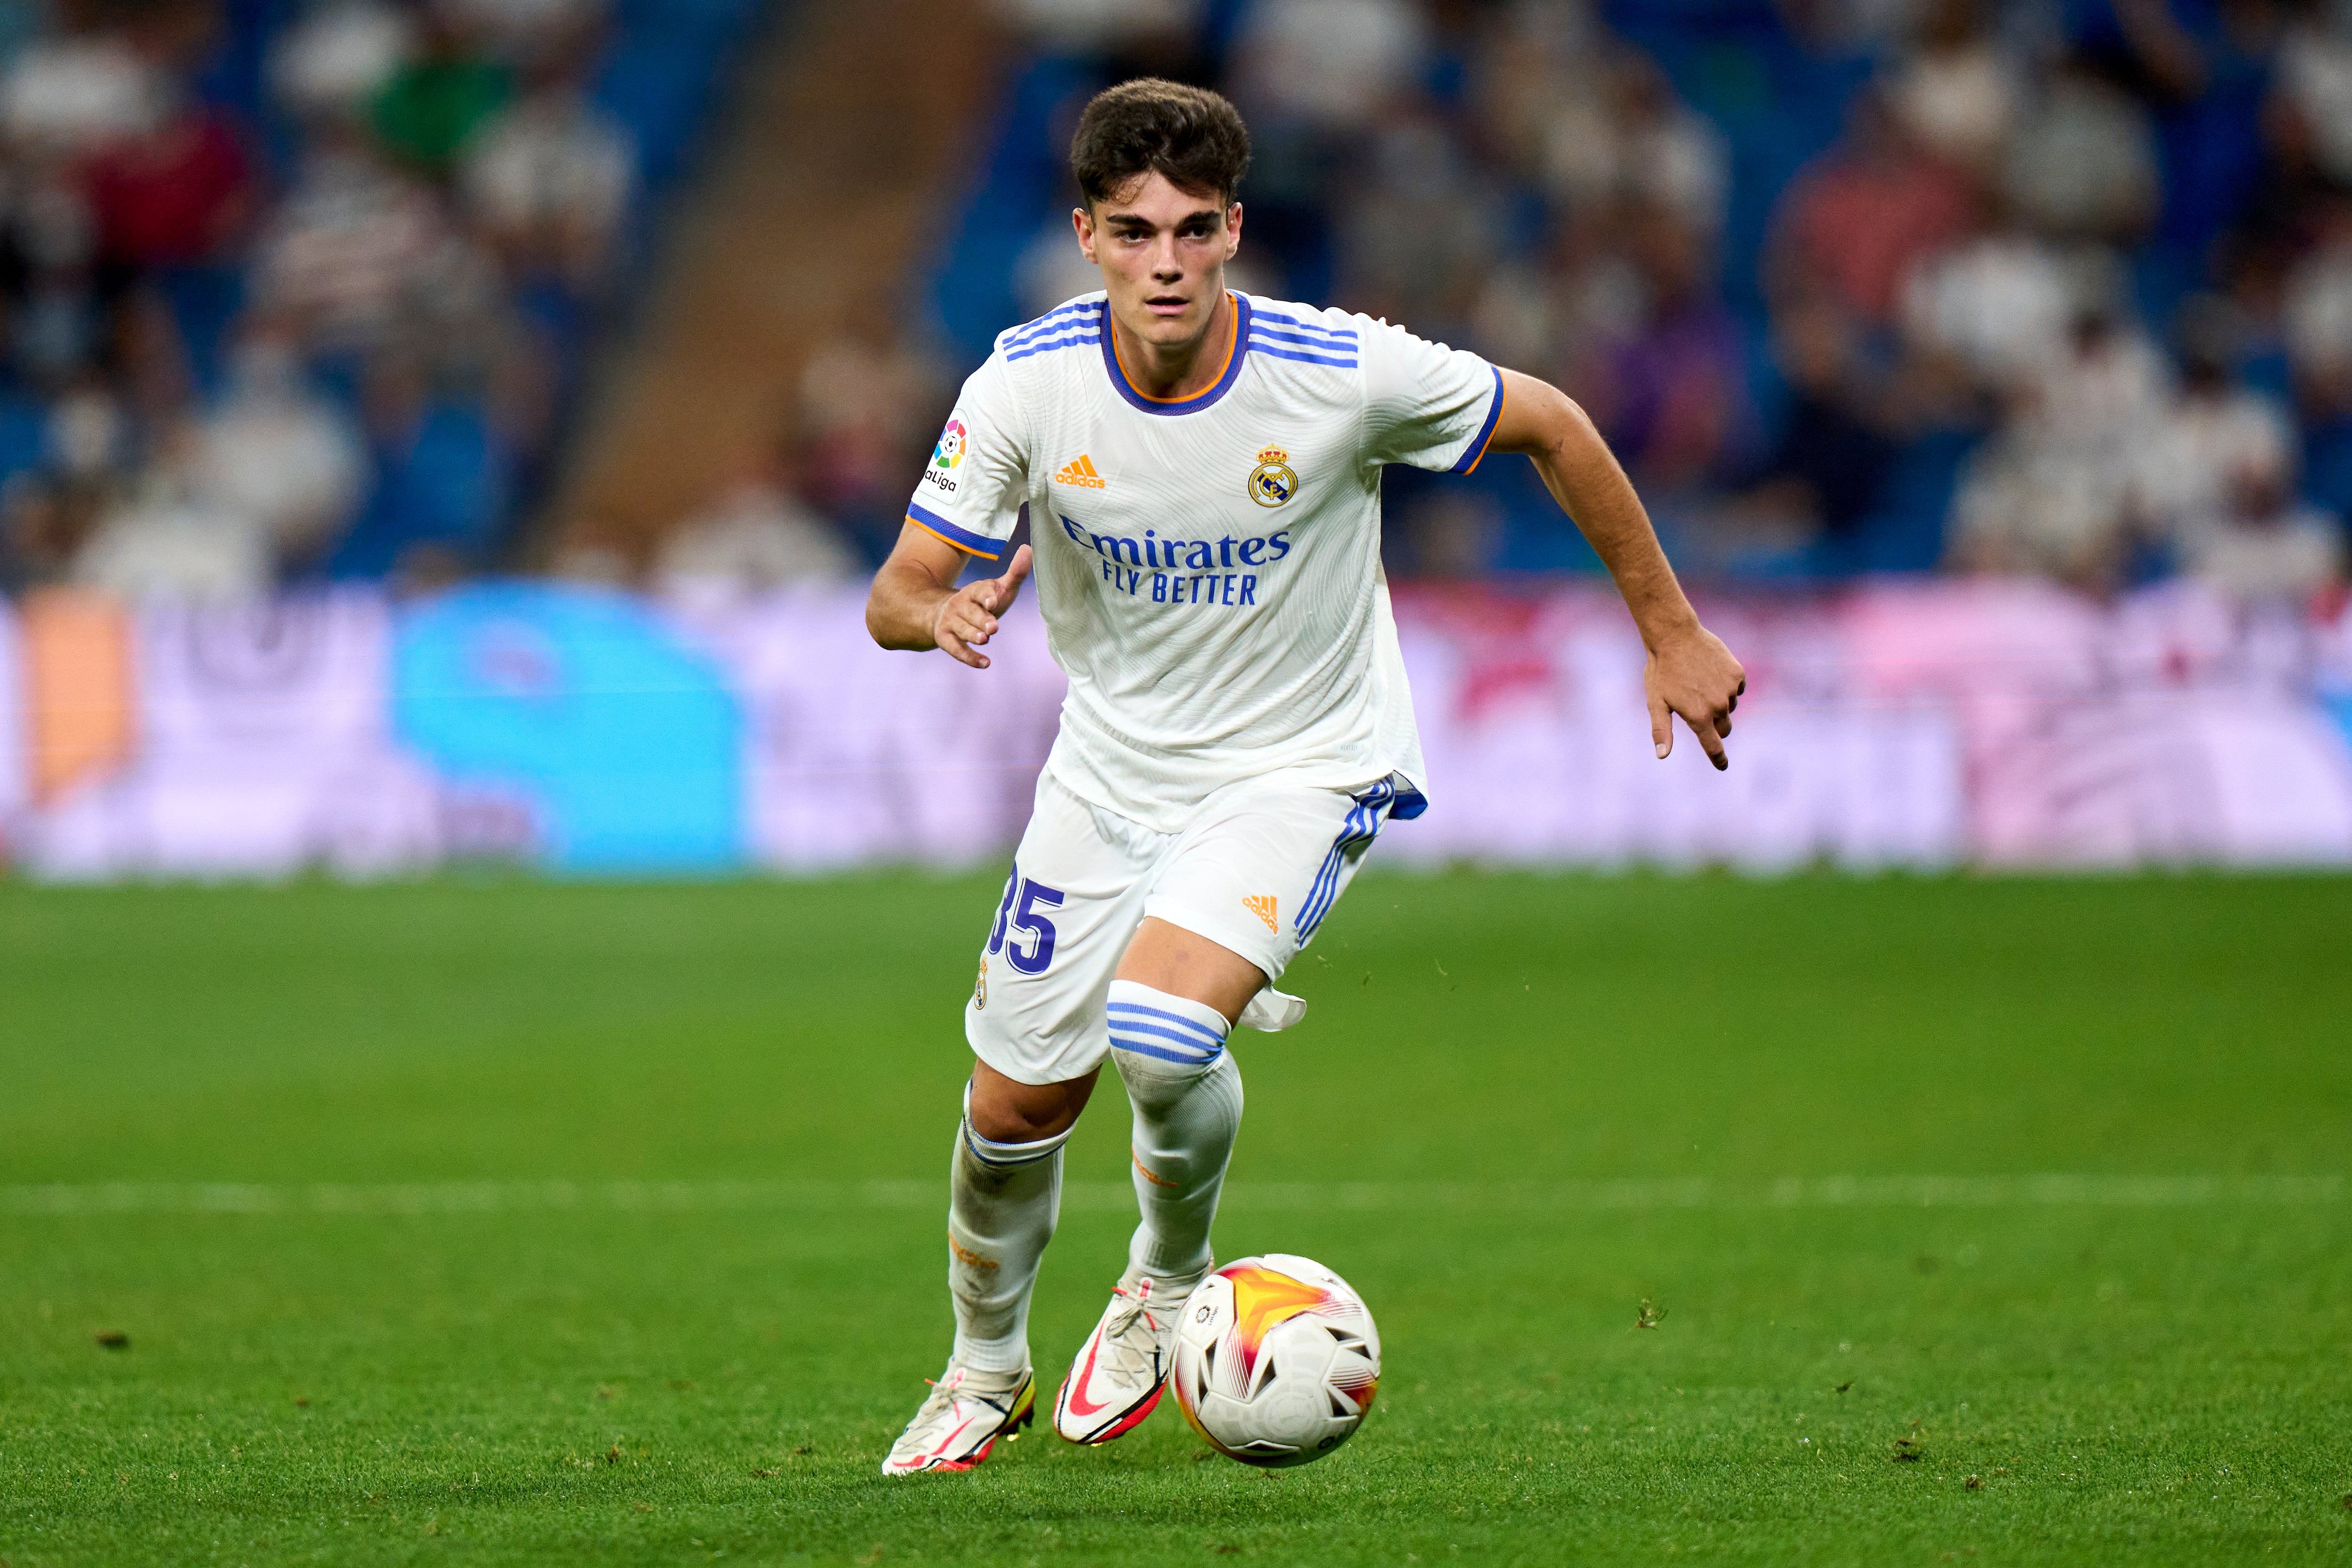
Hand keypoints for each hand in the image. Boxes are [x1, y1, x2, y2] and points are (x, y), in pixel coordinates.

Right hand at [933, 544, 1032, 668]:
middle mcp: (960, 605)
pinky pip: (956, 650)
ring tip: (985, 639)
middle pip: (971, 613)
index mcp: (974, 591)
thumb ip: (1015, 573)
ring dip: (973, 635)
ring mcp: (951, 622)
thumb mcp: (998, 588)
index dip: (986, 596)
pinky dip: (970, 658)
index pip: (980, 591)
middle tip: (992, 627)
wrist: (945, 614)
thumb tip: (1029, 548)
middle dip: (981, 619)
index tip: (992, 602)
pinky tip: (985, 663)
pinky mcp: (946, 639)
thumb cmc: (981, 602)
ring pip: (962, 630)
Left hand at [1645, 624, 1744, 770]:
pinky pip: (1737, 688)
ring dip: (1719, 702)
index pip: (1713, 746)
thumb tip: (1662, 755)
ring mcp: (1730, 689)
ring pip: (1730, 707)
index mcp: (1698, 717)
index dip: (1718, 759)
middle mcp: (1718, 706)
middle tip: (1699, 709)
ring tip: (1700, 684)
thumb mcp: (1656, 702)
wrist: (1675, 636)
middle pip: (1724, 728)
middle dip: (1715, 725)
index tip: (1723, 766)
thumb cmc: (1661, 671)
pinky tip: (1711, 673)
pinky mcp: (1737, 674)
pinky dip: (1727, 685)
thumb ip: (1661, 730)